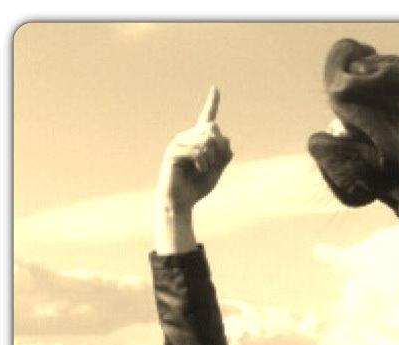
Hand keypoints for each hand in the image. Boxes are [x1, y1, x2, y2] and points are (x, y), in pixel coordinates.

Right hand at [155, 87, 232, 213]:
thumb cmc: (197, 186)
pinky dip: (203, 164)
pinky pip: (197, 152)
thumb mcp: (217, 170)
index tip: (216, 88)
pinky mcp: (173, 152)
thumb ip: (224, 155)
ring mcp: (178, 143)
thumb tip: (225, 137)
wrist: (181, 201)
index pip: (206, 118)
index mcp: (198, 140)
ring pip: (207, 140)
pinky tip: (197, 170)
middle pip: (213, 128)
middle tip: (214, 165)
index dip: (212, 103)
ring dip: (212, 159)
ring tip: (202, 169)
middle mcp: (187, 136)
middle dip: (220, 148)